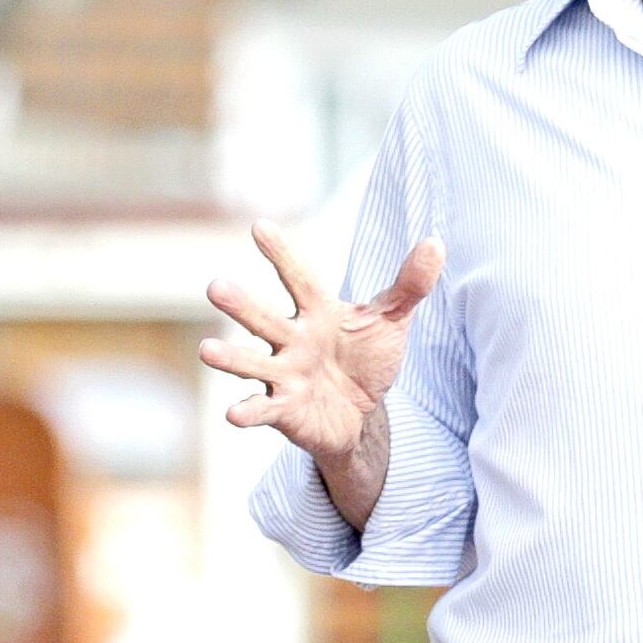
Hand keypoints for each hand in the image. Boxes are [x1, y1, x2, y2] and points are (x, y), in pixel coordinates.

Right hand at [199, 226, 440, 519]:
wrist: (358, 414)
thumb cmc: (366, 359)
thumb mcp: (391, 320)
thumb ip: (409, 285)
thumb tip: (436, 242)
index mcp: (317, 312)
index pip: (298, 278)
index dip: (281, 255)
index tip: (259, 227)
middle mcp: (292, 340)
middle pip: (264, 320)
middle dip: (241, 306)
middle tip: (214, 287)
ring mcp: (283, 375)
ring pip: (252, 364)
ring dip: (231, 359)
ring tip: (206, 351)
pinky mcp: (284, 410)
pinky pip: (263, 410)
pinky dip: (248, 412)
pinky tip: (233, 414)